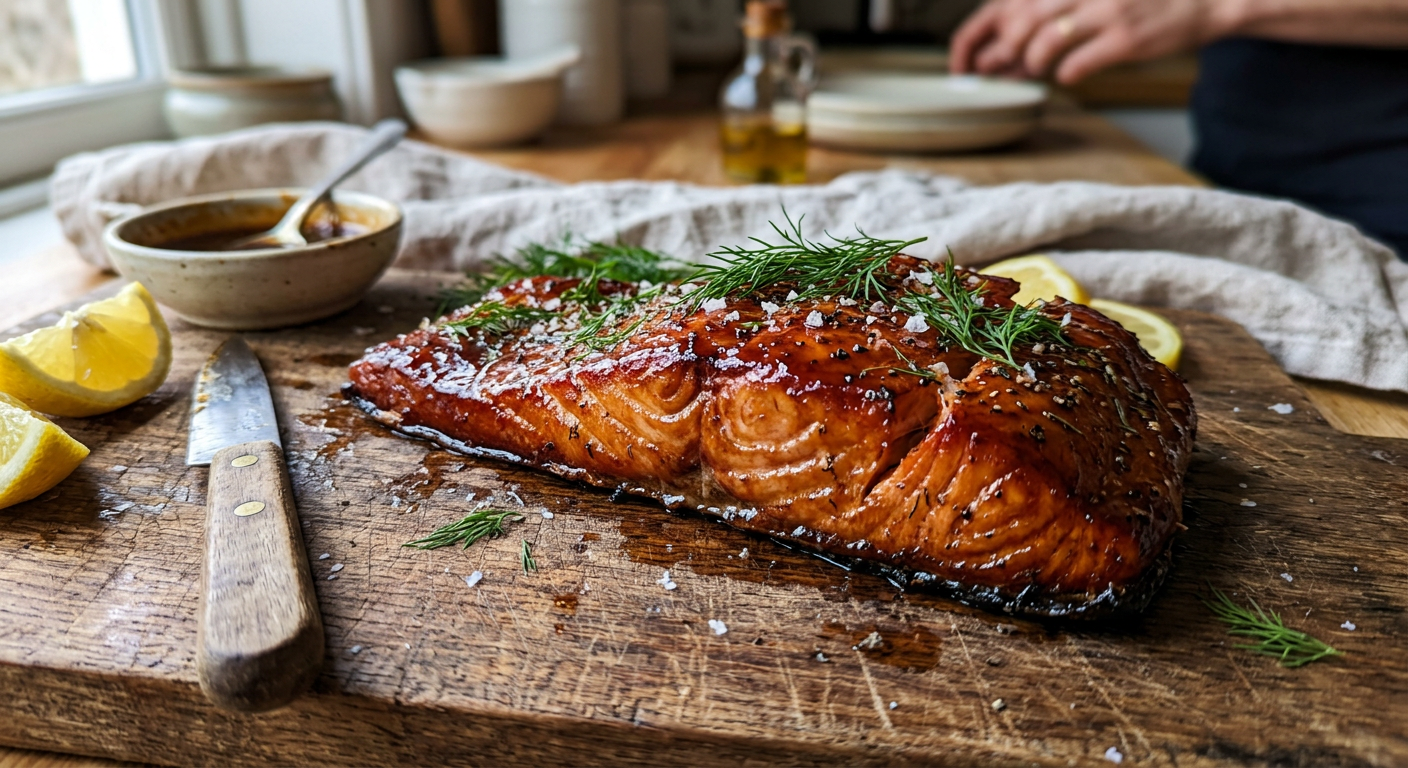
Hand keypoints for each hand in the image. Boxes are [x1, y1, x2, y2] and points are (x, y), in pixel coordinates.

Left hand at [950, 0, 1231, 83]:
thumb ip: (1046, 14)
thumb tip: (996, 52)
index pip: (1002, 5)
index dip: (972, 37)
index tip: (962, 66)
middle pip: (1017, 24)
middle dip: (1001, 54)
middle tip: (1001, 69)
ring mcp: (1105, 10)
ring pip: (1042, 44)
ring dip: (1032, 63)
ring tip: (1040, 66)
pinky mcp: (1125, 38)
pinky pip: (1076, 65)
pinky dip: (1064, 74)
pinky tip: (1070, 72)